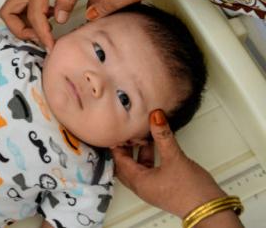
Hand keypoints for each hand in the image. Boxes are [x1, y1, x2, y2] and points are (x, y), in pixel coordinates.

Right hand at [0, 0, 86, 49]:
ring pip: (11, 12)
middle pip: (8, 14)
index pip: (34, 15)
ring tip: (45, 30)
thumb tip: (59, 20)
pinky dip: (28, 17)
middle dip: (21, 30)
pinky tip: (48, 17)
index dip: (42, 33)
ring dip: (23, 25)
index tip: (52, 45)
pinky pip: (20, 7)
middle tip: (42, 36)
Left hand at [111, 110, 229, 218]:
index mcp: (138, 182)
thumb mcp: (174, 158)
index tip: (118, 131)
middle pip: (125, 165)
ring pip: (139, 168)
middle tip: (128, 133)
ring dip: (140, 153)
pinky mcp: (163, 189)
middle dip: (126, 149)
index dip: (117, 145)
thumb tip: (155, 116)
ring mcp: (153, 189)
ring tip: (145, 137)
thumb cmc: (191, 191)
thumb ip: (163, 136)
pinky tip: (158, 149)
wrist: (211, 211)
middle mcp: (142, 187)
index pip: (119, 161)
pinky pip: (149, 172)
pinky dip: (150, 159)